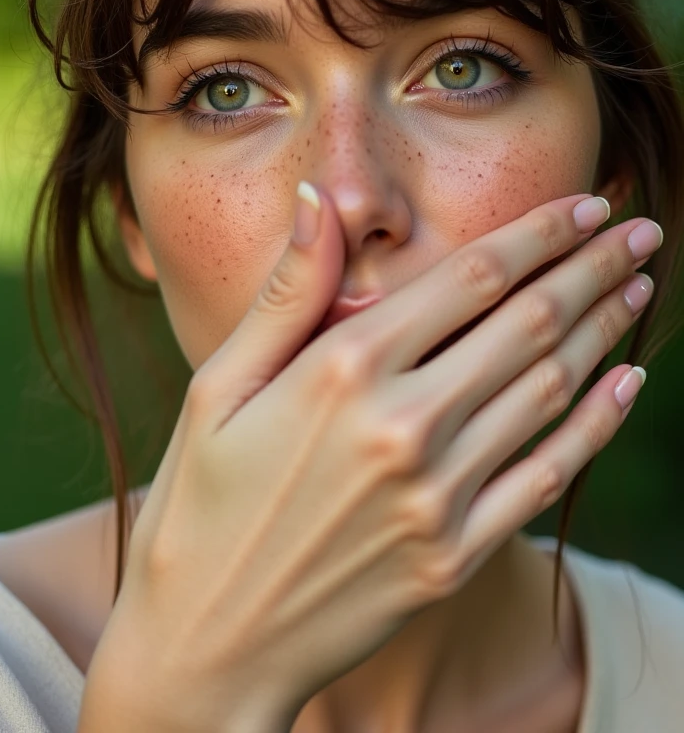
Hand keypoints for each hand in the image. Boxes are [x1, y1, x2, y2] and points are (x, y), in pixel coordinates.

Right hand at [79, 189, 659, 732]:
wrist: (208, 643)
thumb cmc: (203, 504)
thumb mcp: (219, 387)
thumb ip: (286, 292)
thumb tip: (318, 199)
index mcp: (342, 371)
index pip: (470, 278)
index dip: (538, 234)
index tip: (584, 205)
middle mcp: (403, 427)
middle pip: (527, 324)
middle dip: (592, 268)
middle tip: (639, 232)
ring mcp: (437, 498)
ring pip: (549, 390)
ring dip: (603, 331)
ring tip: (636, 288)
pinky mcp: (455, 556)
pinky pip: (546, 475)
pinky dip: (597, 424)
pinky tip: (629, 383)